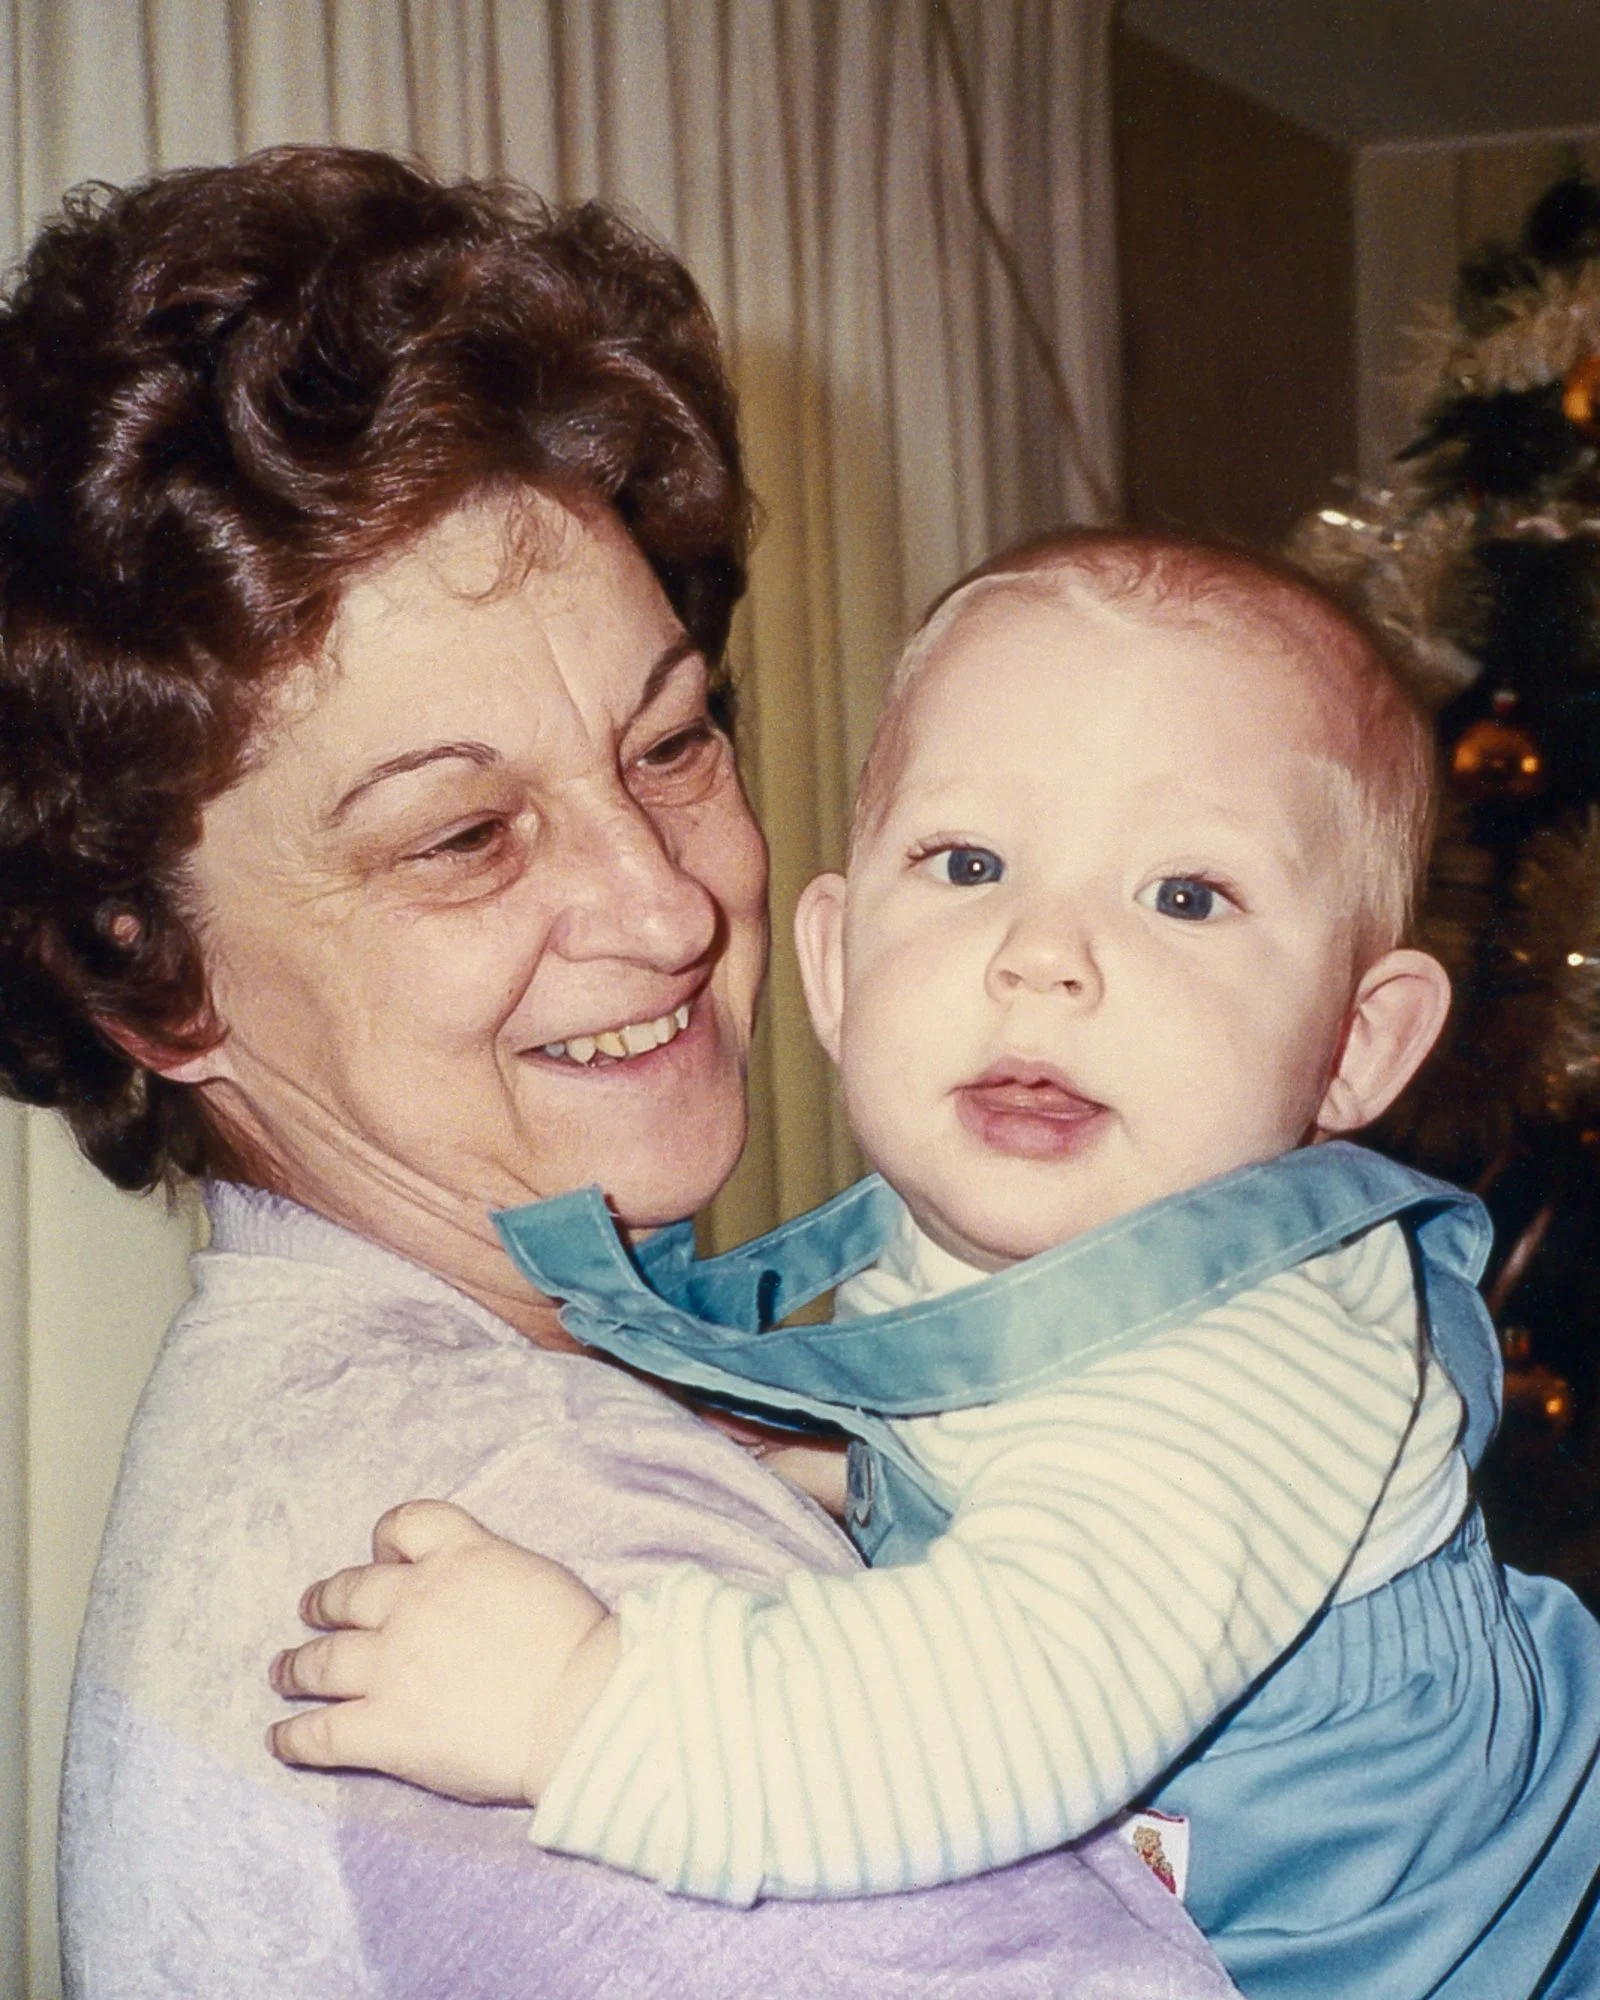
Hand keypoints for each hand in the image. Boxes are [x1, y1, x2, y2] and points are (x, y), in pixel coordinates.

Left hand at [268, 1498, 618, 1803]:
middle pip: (349, 1592)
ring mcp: (392, 1665)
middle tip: (313, 1608)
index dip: (385, 1541)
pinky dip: (293, 1737)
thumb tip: (470, 1596)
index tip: (381, 1557)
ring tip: (283, 1670)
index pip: (404, 1525)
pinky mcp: (384, 1727)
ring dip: (296, 1666)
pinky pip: (320, 1733)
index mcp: (459, 1555)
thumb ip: (486, 1574)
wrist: (583, 1706)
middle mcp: (414, 1601)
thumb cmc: (578, 1644)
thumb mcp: (532, 1574)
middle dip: (326, 1601)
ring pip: (322, 1660)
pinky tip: (279, 1740)